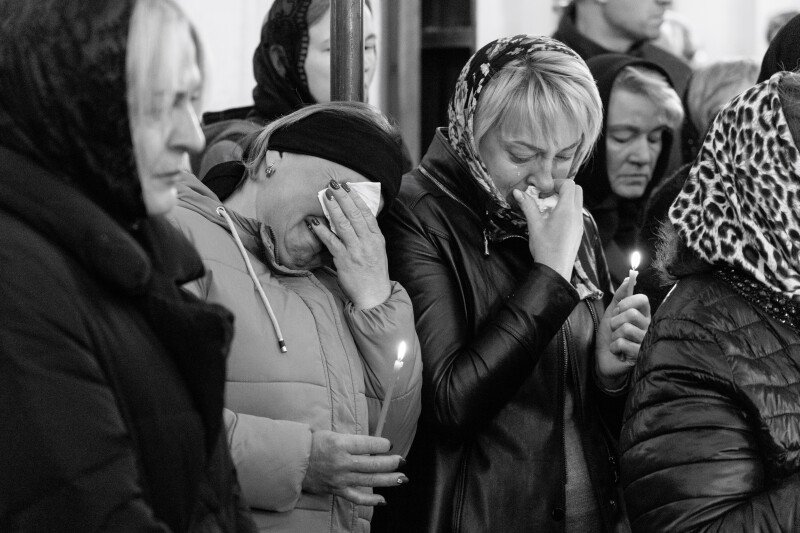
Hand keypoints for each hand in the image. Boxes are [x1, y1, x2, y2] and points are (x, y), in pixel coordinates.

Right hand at [301, 429, 407, 505]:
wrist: (293, 462)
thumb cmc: (313, 444)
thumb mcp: (333, 435)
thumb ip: (352, 441)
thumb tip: (373, 445)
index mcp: (340, 444)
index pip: (368, 444)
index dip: (382, 444)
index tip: (389, 444)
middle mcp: (342, 462)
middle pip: (372, 463)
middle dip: (391, 463)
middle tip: (402, 461)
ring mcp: (340, 478)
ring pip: (369, 480)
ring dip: (388, 480)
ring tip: (402, 479)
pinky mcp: (337, 490)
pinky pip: (356, 497)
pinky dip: (370, 500)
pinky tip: (383, 500)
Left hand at [310, 180, 390, 309]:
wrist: (374, 295)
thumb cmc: (374, 273)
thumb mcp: (377, 250)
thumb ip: (368, 235)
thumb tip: (356, 219)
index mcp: (377, 238)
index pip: (367, 213)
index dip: (356, 198)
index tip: (348, 187)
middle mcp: (367, 242)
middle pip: (354, 214)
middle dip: (343, 197)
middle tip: (333, 184)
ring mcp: (356, 250)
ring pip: (343, 224)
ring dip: (333, 208)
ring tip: (325, 195)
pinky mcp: (344, 260)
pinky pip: (331, 241)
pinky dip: (322, 231)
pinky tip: (314, 222)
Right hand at [512, 180, 583, 280]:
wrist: (556, 269)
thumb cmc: (545, 248)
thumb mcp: (534, 225)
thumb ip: (528, 206)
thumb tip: (518, 192)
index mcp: (567, 210)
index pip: (569, 185)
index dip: (556, 184)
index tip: (544, 191)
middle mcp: (577, 214)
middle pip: (577, 190)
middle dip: (563, 189)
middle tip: (548, 196)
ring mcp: (579, 223)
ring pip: (578, 201)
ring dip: (565, 199)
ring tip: (549, 209)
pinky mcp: (578, 231)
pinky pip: (577, 213)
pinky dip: (567, 210)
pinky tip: (554, 221)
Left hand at [595, 277, 650, 388]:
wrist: (604, 361)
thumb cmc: (609, 338)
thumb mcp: (611, 314)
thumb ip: (620, 296)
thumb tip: (629, 277)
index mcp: (644, 316)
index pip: (642, 299)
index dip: (626, 303)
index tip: (618, 311)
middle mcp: (649, 327)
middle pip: (631, 314)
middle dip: (615, 322)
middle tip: (615, 330)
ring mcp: (647, 342)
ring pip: (626, 328)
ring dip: (614, 336)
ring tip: (617, 342)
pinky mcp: (642, 356)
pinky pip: (624, 343)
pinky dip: (615, 347)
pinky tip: (619, 353)